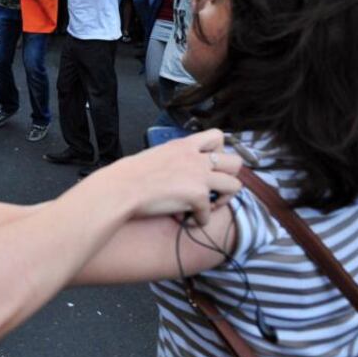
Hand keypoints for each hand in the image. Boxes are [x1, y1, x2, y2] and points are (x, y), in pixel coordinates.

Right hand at [97, 129, 242, 225]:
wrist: (121, 188)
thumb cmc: (129, 174)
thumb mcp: (156, 155)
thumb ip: (174, 159)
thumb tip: (178, 172)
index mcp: (184, 145)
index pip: (217, 136)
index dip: (220, 151)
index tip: (210, 164)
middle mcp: (196, 158)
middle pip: (236, 162)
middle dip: (229, 176)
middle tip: (214, 187)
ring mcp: (199, 177)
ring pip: (235, 186)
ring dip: (223, 199)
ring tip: (207, 206)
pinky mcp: (197, 196)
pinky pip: (209, 213)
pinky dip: (199, 220)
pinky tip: (186, 220)